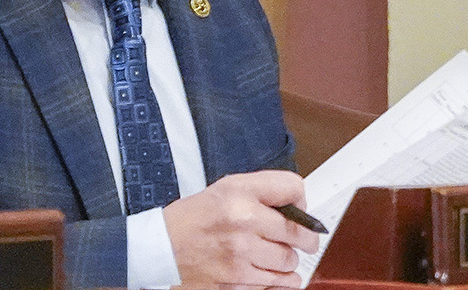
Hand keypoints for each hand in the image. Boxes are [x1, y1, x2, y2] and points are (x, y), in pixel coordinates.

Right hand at [162, 170, 318, 289]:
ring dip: (288, 261)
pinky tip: (273, 275)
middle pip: (298, 232)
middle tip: (306, 241)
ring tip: (280, 257)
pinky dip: (277, 282)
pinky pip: (271, 284)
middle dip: (305, 238)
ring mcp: (238, 256)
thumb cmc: (193, 219)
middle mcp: (241, 223)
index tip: (301, 210)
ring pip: (287, 262)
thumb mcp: (227, 188)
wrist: (160, 249)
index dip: (301, 200)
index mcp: (239, 194)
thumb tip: (297, 205)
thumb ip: (263, 190)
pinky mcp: (233, 282)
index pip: (293, 189)